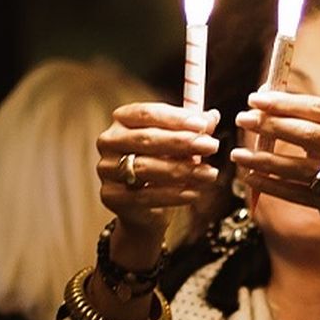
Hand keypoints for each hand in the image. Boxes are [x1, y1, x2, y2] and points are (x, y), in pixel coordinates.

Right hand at [96, 102, 219, 262]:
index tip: (203, 125)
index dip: (176, 118)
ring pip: (147, 167)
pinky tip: (194, 193)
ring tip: (210, 173)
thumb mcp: (179, 144)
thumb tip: (213, 116)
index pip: (147, 113)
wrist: (145, 207)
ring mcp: (106, 169)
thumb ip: (193, 129)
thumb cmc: (162, 164)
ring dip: (183, 170)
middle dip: (182, 143)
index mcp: (122, 119)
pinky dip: (173, 194)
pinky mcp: (110, 196)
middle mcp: (109, 141)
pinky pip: (145, 195)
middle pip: (146, 139)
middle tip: (212, 146)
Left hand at [231, 90, 319, 239]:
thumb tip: (263, 93)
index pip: (318, 108)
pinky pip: (298, 193)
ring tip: (239, 154)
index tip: (254, 99)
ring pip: (299, 167)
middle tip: (243, 120)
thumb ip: (306, 116)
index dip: (284, 103)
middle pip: (308, 133)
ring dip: (263, 159)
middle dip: (271, 125)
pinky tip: (251, 176)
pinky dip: (271, 185)